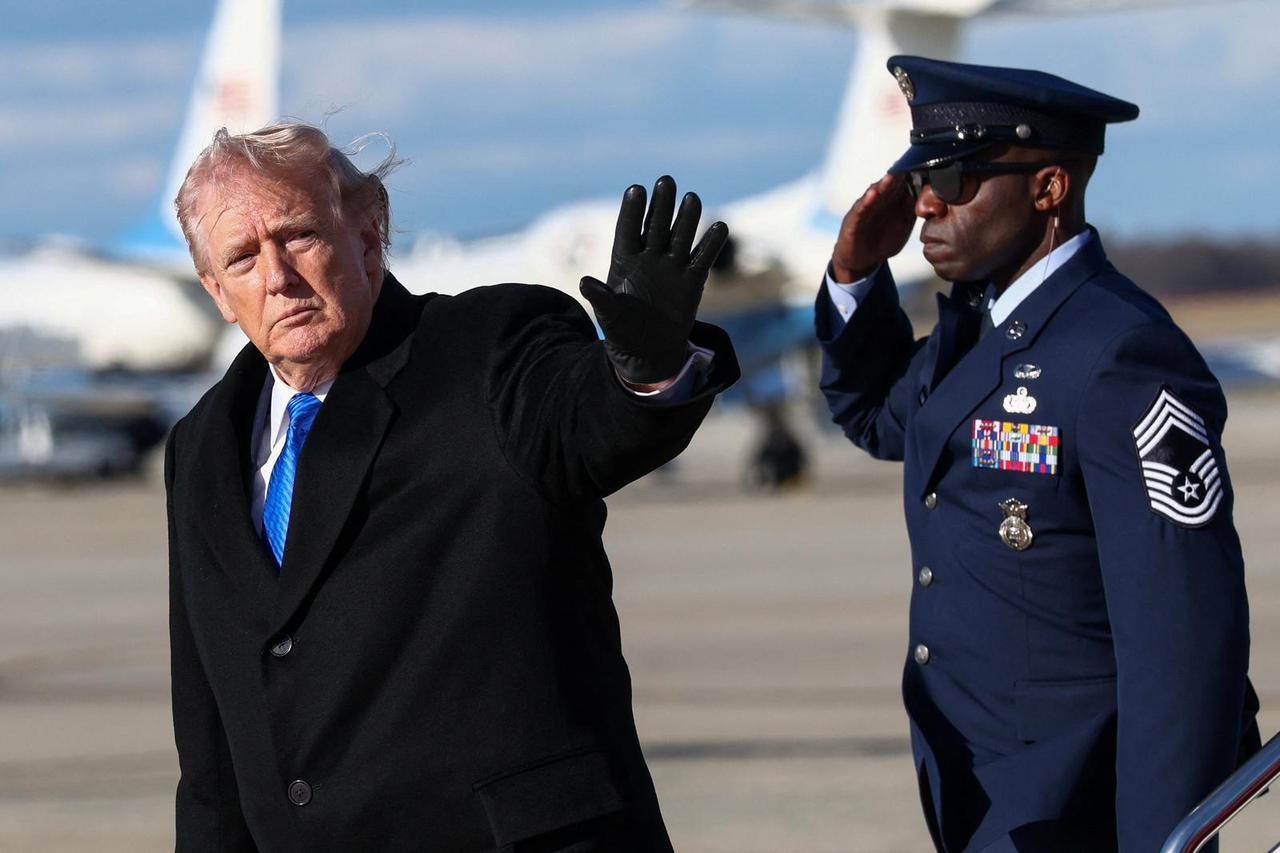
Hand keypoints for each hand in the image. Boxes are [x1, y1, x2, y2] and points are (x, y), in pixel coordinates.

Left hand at [580, 176, 727, 383]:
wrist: (648, 350)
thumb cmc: (622, 331)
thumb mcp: (608, 316)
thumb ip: (601, 298)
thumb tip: (584, 282)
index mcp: (624, 260)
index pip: (628, 230)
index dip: (632, 210)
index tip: (636, 189)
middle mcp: (649, 257)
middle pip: (656, 225)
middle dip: (661, 204)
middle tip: (666, 181)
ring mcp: (671, 266)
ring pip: (681, 236)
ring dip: (686, 218)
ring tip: (691, 198)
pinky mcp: (691, 279)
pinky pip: (702, 257)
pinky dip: (711, 244)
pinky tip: (720, 226)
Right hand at [830, 173, 915, 282]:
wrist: (861, 262)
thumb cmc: (883, 242)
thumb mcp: (903, 227)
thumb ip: (912, 211)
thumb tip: (927, 196)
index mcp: (892, 202)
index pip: (902, 186)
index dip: (911, 178)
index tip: (923, 168)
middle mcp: (878, 202)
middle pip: (889, 186)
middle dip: (898, 176)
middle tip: (908, 166)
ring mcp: (865, 209)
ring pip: (874, 194)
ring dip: (882, 185)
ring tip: (890, 177)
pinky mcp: (853, 220)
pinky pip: (860, 209)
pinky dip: (865, 201)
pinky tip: (871, 195)